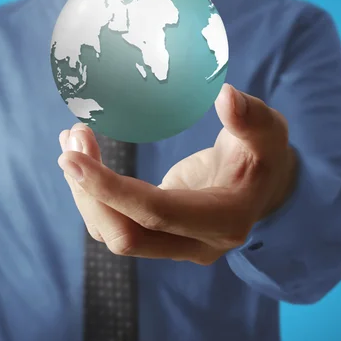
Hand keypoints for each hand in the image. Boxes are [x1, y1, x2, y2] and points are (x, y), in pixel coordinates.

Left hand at [58, 84, 296, 264]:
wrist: (262, 185)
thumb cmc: (264, 155)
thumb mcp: (268, 131)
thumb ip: (251, 117)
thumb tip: (225, 96)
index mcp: (225, 220)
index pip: (159, 215)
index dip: (113, 190)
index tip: (74, 157)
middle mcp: (197, 244)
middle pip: (127, 235)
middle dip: (91, 192)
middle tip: (73, 137)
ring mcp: (176, 244)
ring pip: (115, 234)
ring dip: (86, 192)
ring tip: (72, 140)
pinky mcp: (159, 234)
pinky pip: (117, 223)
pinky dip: (94, 194)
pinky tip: (82, 157)